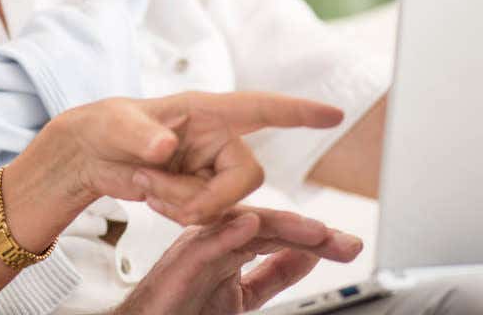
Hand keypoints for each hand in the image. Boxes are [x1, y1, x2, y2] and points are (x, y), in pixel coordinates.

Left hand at [14, 91, 342, 227]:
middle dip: (208, 196)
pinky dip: (179, 213)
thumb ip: (140, 136)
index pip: (260, 109)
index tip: (332, 114)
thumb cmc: (105, 126)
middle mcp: (217, 139)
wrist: (91, 157)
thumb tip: (164, 147)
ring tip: (146, 184)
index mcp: (205, 111)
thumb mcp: (116, 126)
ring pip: (226, 203)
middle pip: (248, 178)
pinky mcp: (203, 193)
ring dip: (184, 204)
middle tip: (157, 191)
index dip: (297, 112)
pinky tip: (154, 196)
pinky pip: (209, 216)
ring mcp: (212, 168)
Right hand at [113, 207, 363, 314]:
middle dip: (309, 232)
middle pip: (268, 225)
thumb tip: (309, 255)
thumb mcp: (243, 292)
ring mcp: (199, 248)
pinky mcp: (182, 263)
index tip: (348, 245)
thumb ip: (274, 274)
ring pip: (243, 227)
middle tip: (346, 242)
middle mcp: (217, 240)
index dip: (315, 239)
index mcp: (232, 245)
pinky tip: (251, 227)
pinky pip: (207, 245)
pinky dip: (229, 234)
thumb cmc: (184, 306)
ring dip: (281, 226)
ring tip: (314, 231)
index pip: (279, 234)